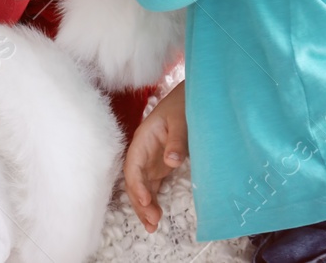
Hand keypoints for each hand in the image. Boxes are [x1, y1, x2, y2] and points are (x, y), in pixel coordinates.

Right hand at [123, 82, 186, 232]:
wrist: (192, 98)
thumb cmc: (183, 105)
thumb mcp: (181, 120)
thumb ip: (177, 141)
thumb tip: (171, 162)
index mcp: (143, 139)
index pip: (133, 166)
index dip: (136, 185)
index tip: (145, 200)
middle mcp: (143, 153)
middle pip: (134, 181)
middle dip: (139, 202)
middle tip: (152, 221)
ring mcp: (150, 161)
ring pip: (141, 187)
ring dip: (144, 206)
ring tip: (153, 227)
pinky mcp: (159, 167)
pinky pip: (151, 187)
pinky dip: (152, 202)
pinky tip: (156, 216)